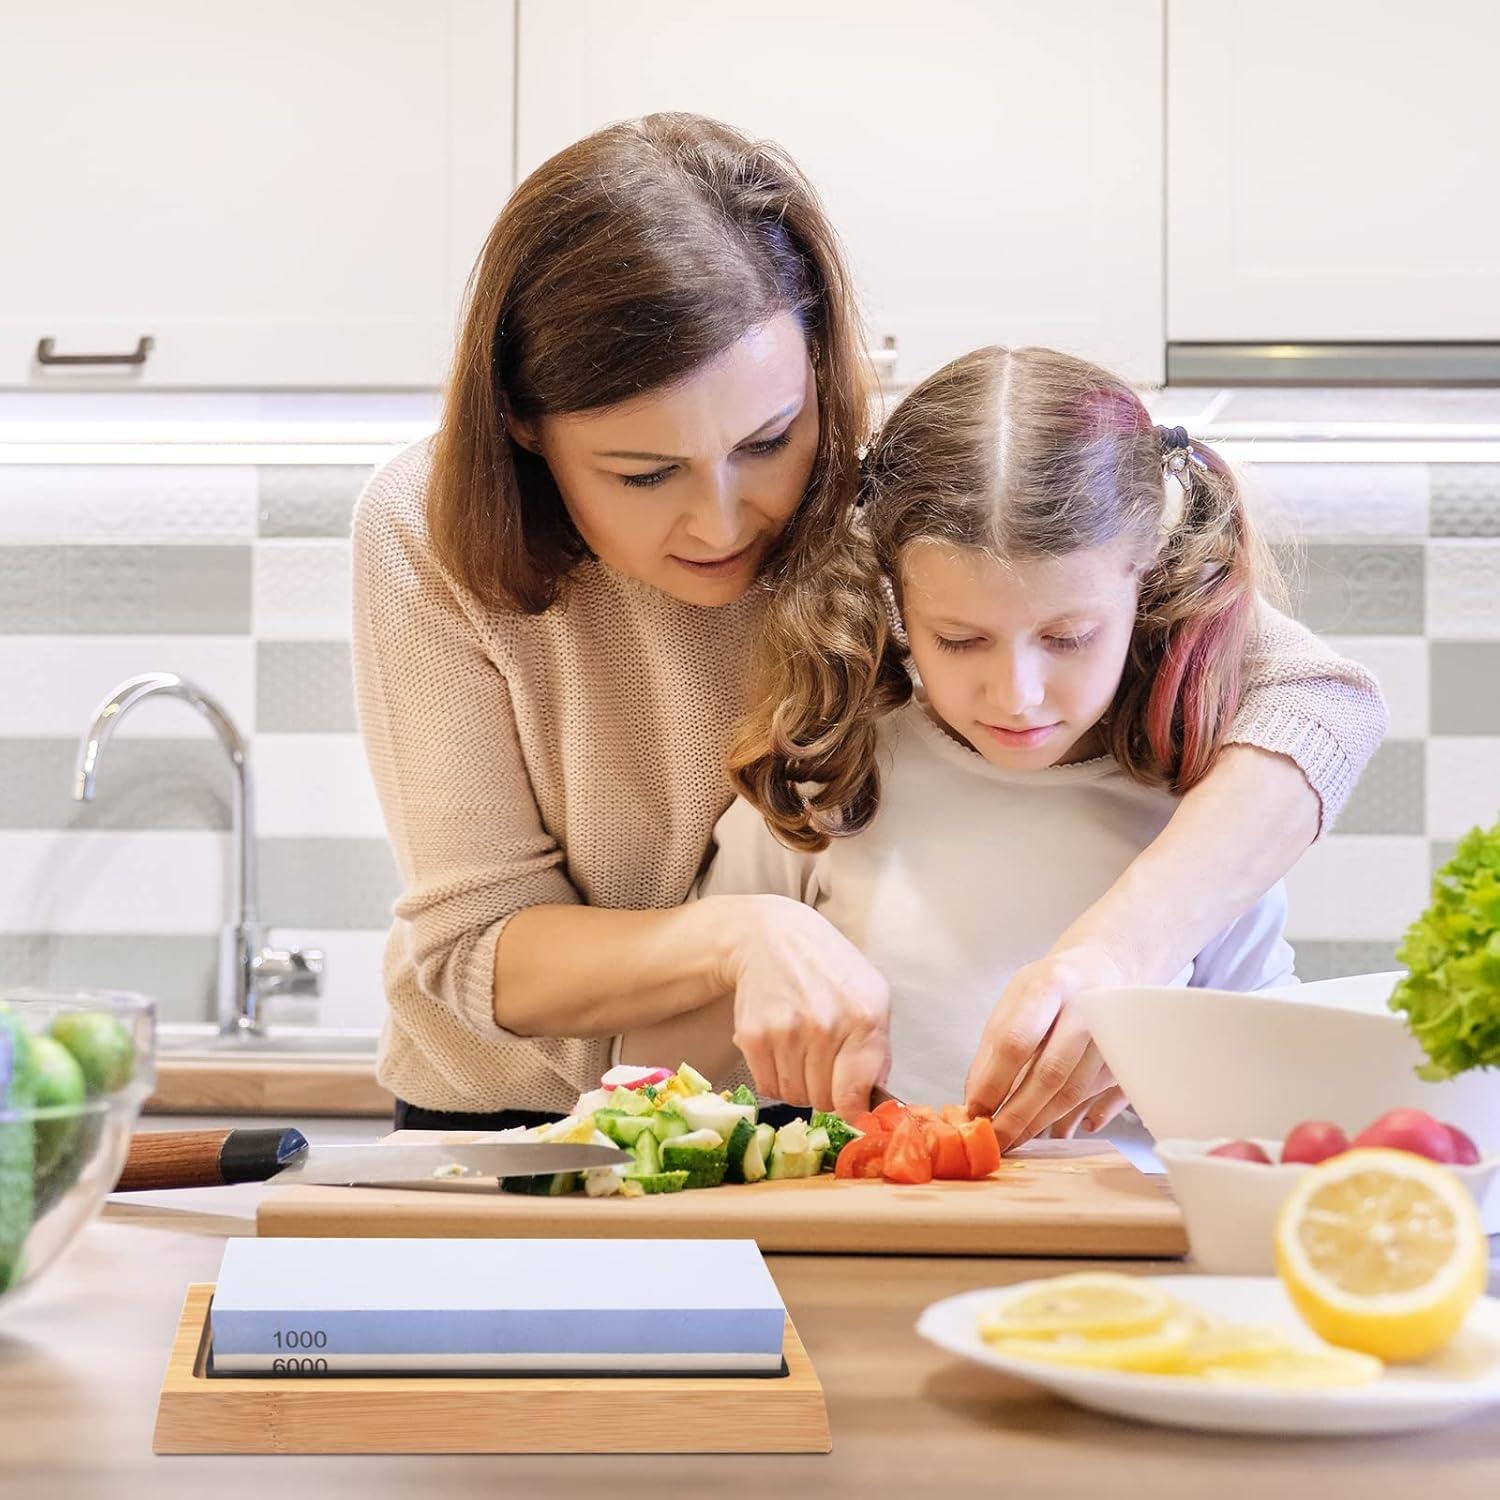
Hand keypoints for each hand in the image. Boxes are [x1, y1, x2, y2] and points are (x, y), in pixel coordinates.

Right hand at [719, 895, 890, 1115]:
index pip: (855, 1096)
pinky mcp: (753, 1036)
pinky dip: (775, 1078)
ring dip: (800, 1085)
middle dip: (826, 1092)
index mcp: (864, 1018)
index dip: (853, 1108)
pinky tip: (782, 1050)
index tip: (850, 1103)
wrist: (770, 936)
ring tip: (802, 1052)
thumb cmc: (828, 967)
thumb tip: (875, 1103)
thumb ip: (878, 1050)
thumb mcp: (871, 993)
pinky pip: (767, 1086)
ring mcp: (786, 1032)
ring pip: (795, 1096)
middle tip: (823, 1065)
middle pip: (824, 1101)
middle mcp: (825, 1027)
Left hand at [963, 942, 1125, 1150]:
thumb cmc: (1051, 988)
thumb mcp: (1016, 999)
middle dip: (1019, 1114)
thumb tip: (975, 1101)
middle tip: (997, 1140)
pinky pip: (1104, 1098)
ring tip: (1018, 1139)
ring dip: (1044, 1121)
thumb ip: (994, 1046)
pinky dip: (1079, 1119)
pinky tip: (1058, 1131)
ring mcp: (1114, 1032)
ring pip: (1077, 1090)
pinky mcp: (1131, 1056)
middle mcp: (1086, 1007)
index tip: (976, 1111)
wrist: (1104, 966)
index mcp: (1049, 986)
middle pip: (1051, 1072)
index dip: (994, 1082)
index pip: (1016, 1040)